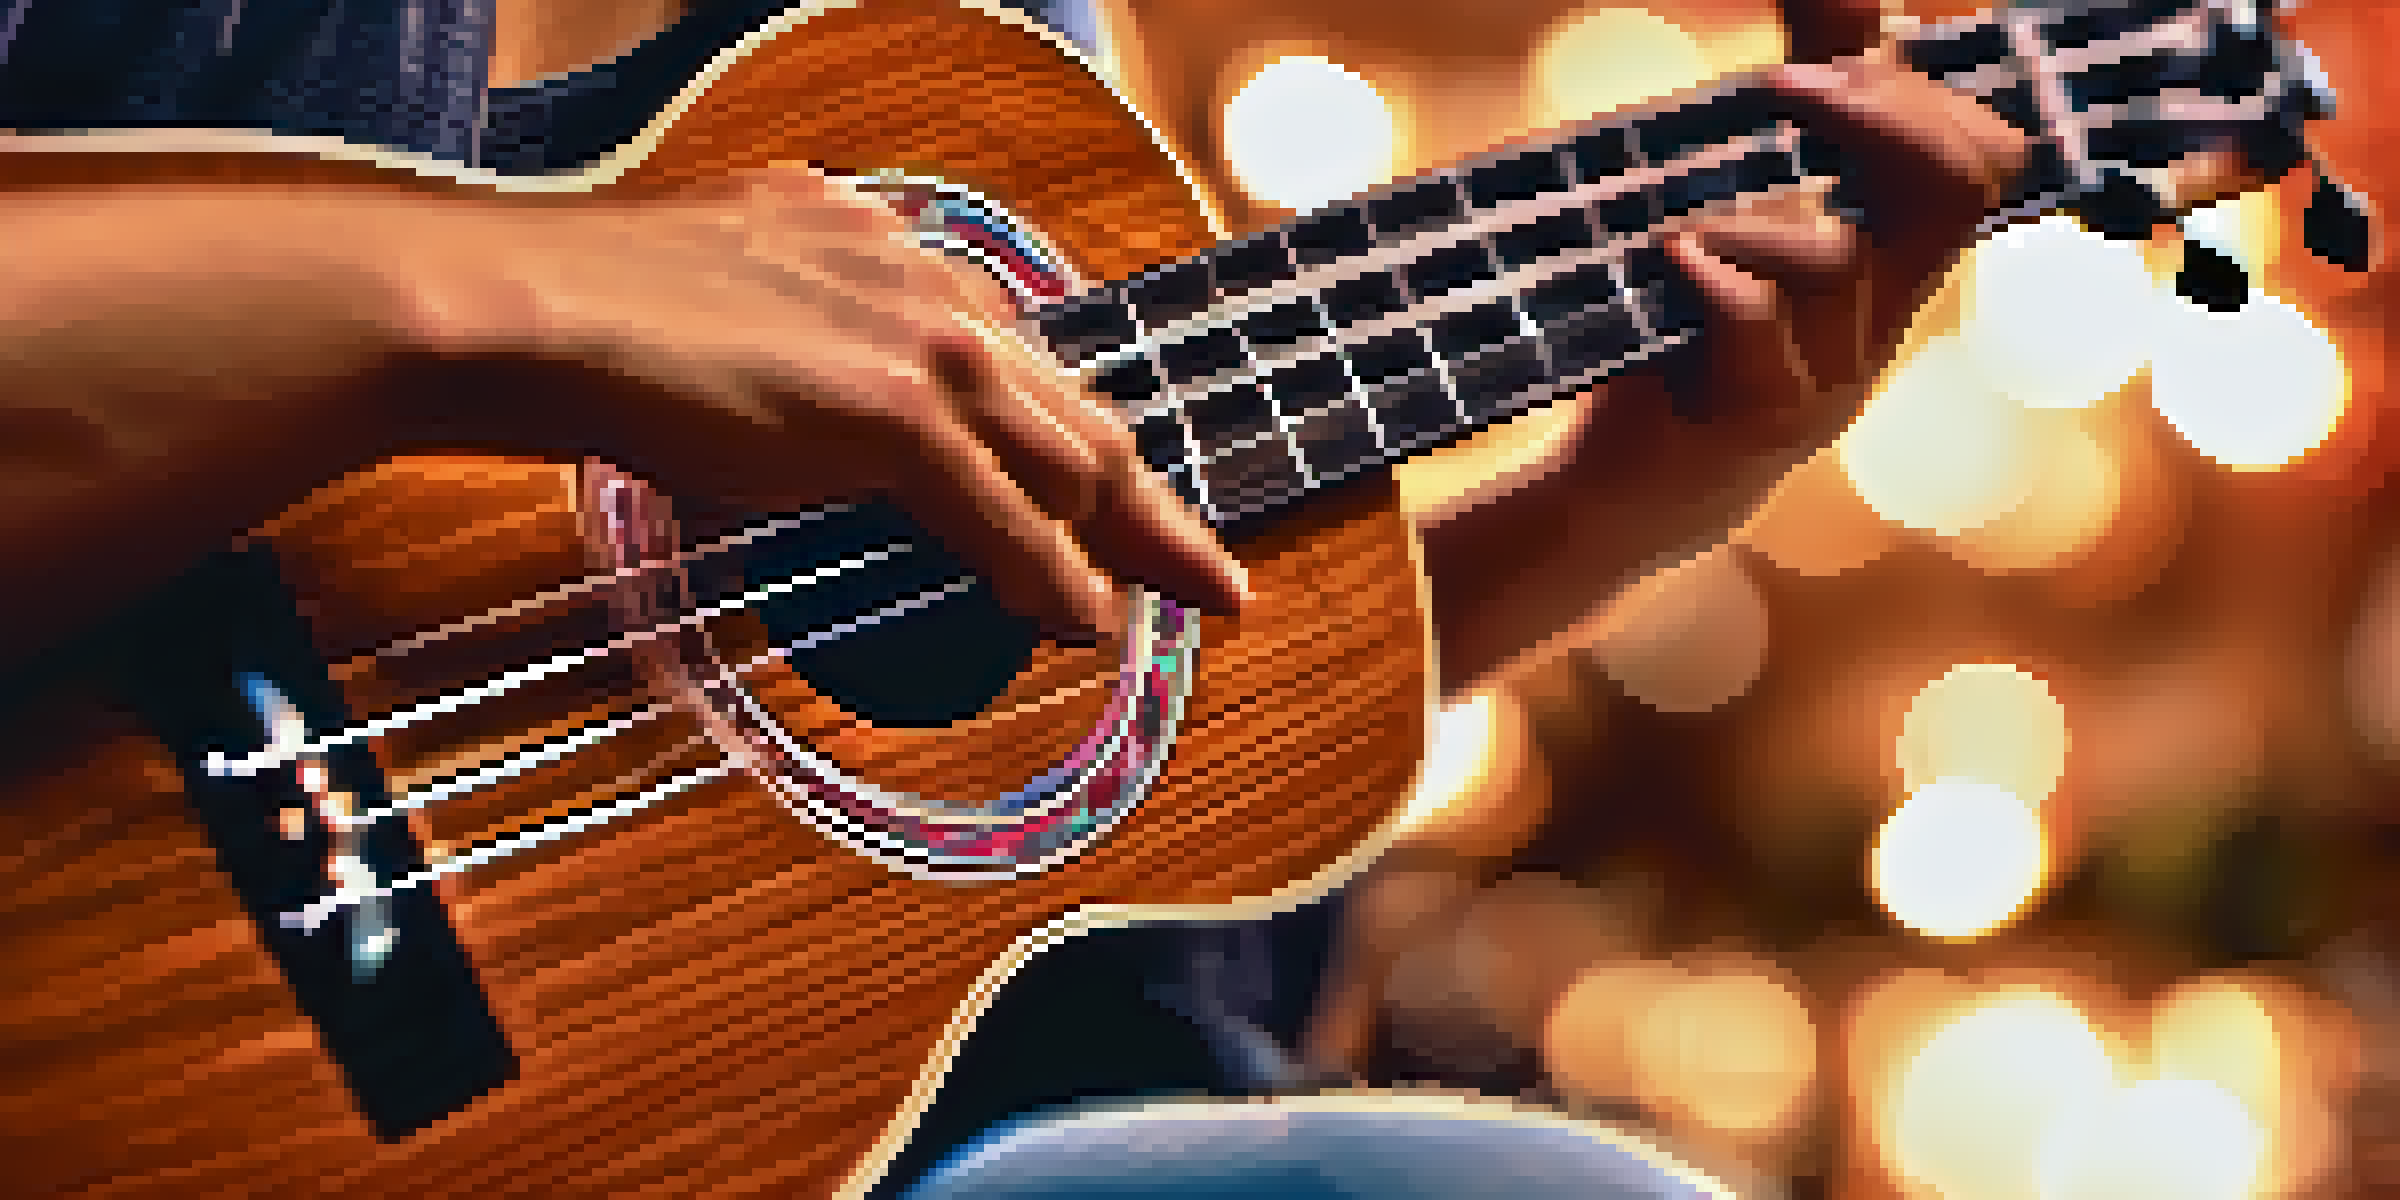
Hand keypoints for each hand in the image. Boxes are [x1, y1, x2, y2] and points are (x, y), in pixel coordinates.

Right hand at [403, 165, 1248, 636]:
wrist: (526, 306)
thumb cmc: (595, 309)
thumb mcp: (731, 295)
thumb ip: (802, 334)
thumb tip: (815, 399)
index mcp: (886, 248)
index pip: (1018, 359)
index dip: (1078, 434)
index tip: (1123, 485)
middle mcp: (923, 281)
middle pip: (1077, 411)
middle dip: (1152, 500)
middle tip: (1209, 567)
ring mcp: (916, 343)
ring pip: (1068, 463)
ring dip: (1131, 546)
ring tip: (1183, 604)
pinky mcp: (892, 410)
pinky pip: (1006, 519)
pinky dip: (1054, 581)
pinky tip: (1086, 625)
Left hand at [1662, 0, 2030, 462]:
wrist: (1637, 488)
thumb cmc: (1692, 335)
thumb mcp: (1752, 215)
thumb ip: (1798, 115)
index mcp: (1894, 261)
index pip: (1983, 161)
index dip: (1929, 95)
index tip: (1834, 60)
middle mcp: (1881, 319)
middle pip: (1954, 194)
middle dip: (1883, 118)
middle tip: (1787, 88)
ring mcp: (1828, 378)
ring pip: (1838, 262)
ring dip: (1753, 213)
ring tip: (1681, 219)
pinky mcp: (1758, 422)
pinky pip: (1760, 327)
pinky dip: (1715, 275)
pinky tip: (1671, 255)